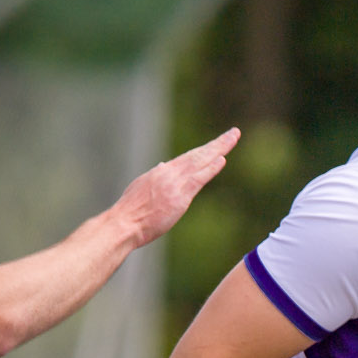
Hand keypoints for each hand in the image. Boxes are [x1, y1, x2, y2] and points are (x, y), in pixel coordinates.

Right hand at [114, 127, 238, 248]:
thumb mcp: (141, 187)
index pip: (188, 158)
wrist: (124, 224)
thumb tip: (163, 165)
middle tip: (234, 133)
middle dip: (218, 144)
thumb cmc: (131, 211)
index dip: (205, 151)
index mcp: (161, 172)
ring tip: (233, 137)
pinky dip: (210, 169)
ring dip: (219, 149)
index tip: (218, 145)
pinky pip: (198, 179)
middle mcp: (169, 173)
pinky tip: (222, 159)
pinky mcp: (179, 197)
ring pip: (200, 162)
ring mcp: (174, 184)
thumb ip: (155, 176)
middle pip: (198, 154)